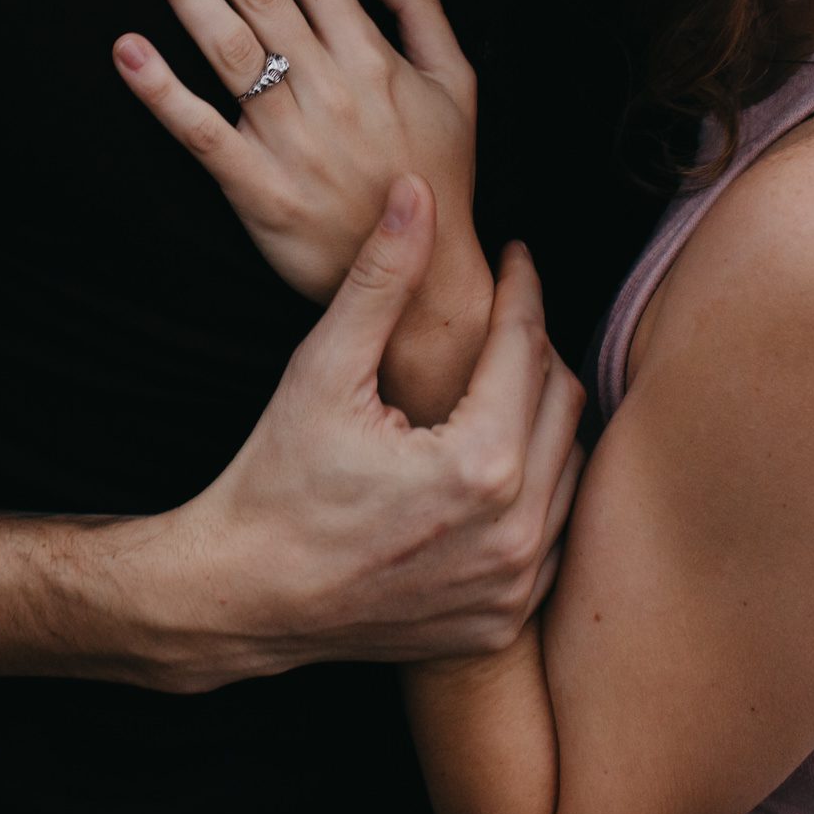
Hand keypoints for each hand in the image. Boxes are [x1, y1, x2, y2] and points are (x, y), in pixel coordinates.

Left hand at [114, 0, 483, 322]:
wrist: (425, 280)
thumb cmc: (439, 176)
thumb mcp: (456, 84)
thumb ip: (420, 7)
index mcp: (372, 58)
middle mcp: (328, 89)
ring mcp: (290, 140)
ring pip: (229, 49)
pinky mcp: (258, 191)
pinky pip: (201, 136)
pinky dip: (162, 94)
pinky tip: (128, 50)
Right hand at [151, 176, 586, 691]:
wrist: (244, 597)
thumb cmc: (275, 479)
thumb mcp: (323, 370)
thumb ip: (380, 280)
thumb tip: (416, 194)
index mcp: (479, 464)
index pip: (527, 347)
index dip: (522, 289)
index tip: (516, 256)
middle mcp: (514, 532)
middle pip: (560, 400)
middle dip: (533, 345)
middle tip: (504, 312)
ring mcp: (514, 585)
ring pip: (568, 465)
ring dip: (541, 414)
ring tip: (497, 379)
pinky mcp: (504, 619)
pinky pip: (553, 531)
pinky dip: (536, 487)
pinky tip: (495, 457)